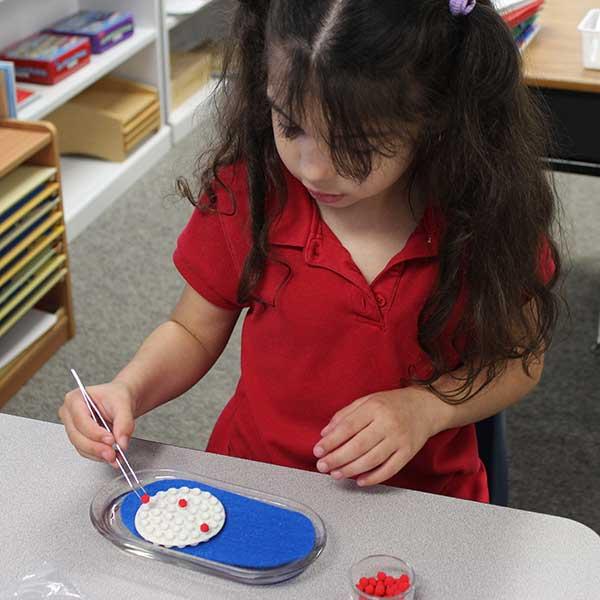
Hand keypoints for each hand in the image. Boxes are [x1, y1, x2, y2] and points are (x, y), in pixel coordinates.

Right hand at [58, 380, 136, 467]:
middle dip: (96, 447)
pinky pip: (86, 451)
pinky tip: (111, 456)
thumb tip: (121, 442)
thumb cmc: (118, 396)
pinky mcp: (79, 438)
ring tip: (114, 456)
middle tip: (112, 453)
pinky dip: (99, 456)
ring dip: (98, 454)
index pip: (81, 420)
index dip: (95, 433)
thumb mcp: (124, 405)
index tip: (110, 440)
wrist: (121, 402)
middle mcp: (69, 413)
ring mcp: (72, 427)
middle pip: (77, 436)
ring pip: (80, 447)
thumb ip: (124, 423)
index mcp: (75, 399)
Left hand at [312, 387, 445, 486]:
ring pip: (372, 459)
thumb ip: (345, 415)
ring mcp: (399, 439)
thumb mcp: (367, 400)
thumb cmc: (392, 403)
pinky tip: (360, 481)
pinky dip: (374, 478)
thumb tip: (325, 433)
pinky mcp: (408, 453)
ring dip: (351, 470)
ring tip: (336, 474)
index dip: (331, 441)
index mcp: (374, 407)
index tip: (318, 450)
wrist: (425, 406)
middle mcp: (388, 423)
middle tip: (323, 466)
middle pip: (358, 445)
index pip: (348, 427)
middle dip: (337, 458)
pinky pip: (390, 469)